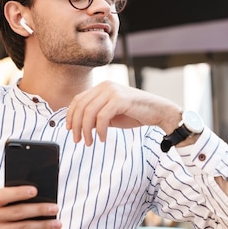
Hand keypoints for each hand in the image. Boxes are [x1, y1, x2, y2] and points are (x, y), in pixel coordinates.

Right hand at [0, 186, 60, 228]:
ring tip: (56, 222)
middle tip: (54, 207)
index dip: (19, 192)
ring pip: (23, 228)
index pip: (3, 195)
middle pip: (18, 213)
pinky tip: (45, 228)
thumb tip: (32, 196)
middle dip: (39, 210)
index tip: (34, 190)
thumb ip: (5, 199)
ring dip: (42, 225)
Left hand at [66, 80, 181, 145]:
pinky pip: (102, 117)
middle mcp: (105, 86)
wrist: (158, 111)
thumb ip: (96, 117)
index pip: (78, 99)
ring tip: (89, 142)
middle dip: (76, 125)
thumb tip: (80, 126)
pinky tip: (102, 139)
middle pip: (81, 106)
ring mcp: (112, 91)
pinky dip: (100, 130)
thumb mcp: (111, 115)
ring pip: (89, 112)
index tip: (69, 129)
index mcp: (102, 87)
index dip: (70, 115)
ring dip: (86, 130)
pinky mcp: (120, 99)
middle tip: (77, 140)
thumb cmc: (135, 114)